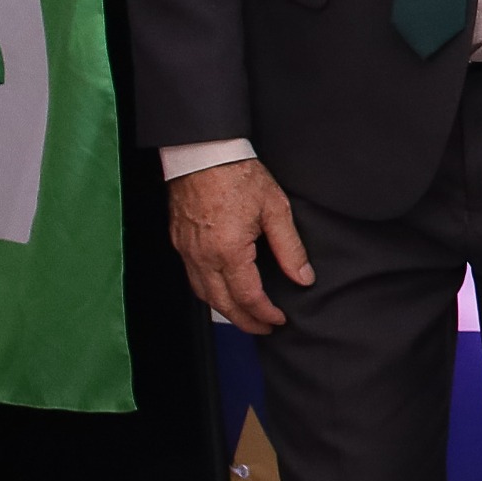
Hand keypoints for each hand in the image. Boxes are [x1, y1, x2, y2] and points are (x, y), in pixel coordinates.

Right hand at [168, 157, 313, 334]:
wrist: (203, 152)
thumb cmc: (238, 174)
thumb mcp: (275, 209)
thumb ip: (290, 248)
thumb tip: (303, 278)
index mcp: (228, 251)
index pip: (248, 297)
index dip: (265, 314)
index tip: (279, 320)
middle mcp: (202, 256)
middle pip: (221, 304)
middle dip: (244, 322)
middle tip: (263, 328)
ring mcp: (187, 250)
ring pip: (203, 294)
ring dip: (224, 310)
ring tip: (245, 315)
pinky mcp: (179, 241)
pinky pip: (192, 277)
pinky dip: (208, 292)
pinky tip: (222, 291)